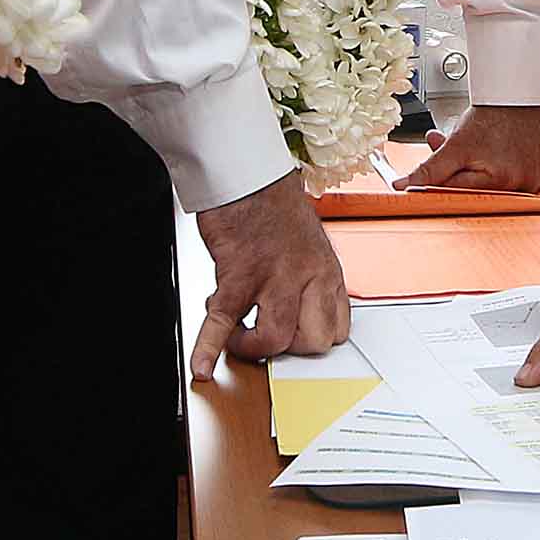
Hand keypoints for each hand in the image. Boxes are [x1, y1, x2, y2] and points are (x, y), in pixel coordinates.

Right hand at [189, 172, 350, 380]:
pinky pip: (223, 322)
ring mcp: (273, 278)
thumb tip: (291, 308)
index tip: (294, 338)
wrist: (246, 173)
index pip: (337, 329)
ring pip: (276, 339)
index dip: (311, 340)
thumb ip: (306, 277)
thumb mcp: (309, 243)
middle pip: (312, 341)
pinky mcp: (237, 276)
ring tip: (237, 339)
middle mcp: (307, 277)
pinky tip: (203, 366)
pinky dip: (209, 349)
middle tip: (265, 333)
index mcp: (326, 270)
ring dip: (252, 348)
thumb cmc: (272, 204)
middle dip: (286, 348)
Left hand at [395, 104, 539, 193]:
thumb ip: (429, 170)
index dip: (444, 184)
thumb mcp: (455, 145)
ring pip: (497, 186)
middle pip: (479, 191)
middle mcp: (522, 185)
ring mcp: (536, 180)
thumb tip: (402, 186)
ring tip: (479, 149)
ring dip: (481, 172)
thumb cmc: (491, 116)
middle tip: (455, 152)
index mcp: (501, 181)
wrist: (517, 95)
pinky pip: (518, 181)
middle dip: (461, 174)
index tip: (435, 178)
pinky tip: (499, 154)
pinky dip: (504, 171)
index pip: (462, 194)